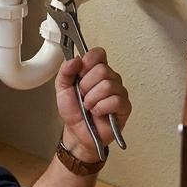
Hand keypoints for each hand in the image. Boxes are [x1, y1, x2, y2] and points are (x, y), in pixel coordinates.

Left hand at [55, 48, 130, 163]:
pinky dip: (102, 107)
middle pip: (102, 70)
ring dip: (92, 99)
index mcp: (94, 71)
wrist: (77, 132)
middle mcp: (109, 78)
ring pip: (108, 85)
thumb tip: (76, 59)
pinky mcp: (124, 107)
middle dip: (86, 85)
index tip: (80, 73)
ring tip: (89, 106)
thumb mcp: (61, 88)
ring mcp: (119, 92)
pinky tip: (98, 112)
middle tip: (83, 95)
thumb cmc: (73, 111)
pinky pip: (116, 100)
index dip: (89, 61)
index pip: (99, 53)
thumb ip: (65, 70)